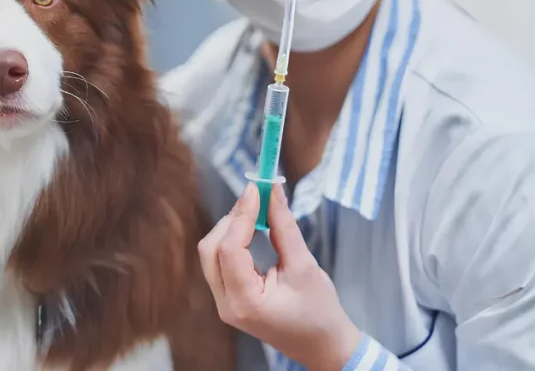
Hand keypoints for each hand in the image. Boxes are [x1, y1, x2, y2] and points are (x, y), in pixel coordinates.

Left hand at [198, 182, 361, 370]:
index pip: (229, 249)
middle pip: (211, 249)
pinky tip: (250, 227)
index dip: (241, 214)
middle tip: (257, 197)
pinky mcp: (228, 297)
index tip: (256, 188)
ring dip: (230, 227)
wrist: (323, 346)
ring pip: (211, 254)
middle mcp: (226, 305)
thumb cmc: (320, 312)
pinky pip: (219, 261)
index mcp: (245, 303)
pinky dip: (232, 240)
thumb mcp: (305, 266)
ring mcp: (223, 303)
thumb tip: (272, 191)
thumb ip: (284, 227)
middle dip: (232, 219)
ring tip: (256, 210)